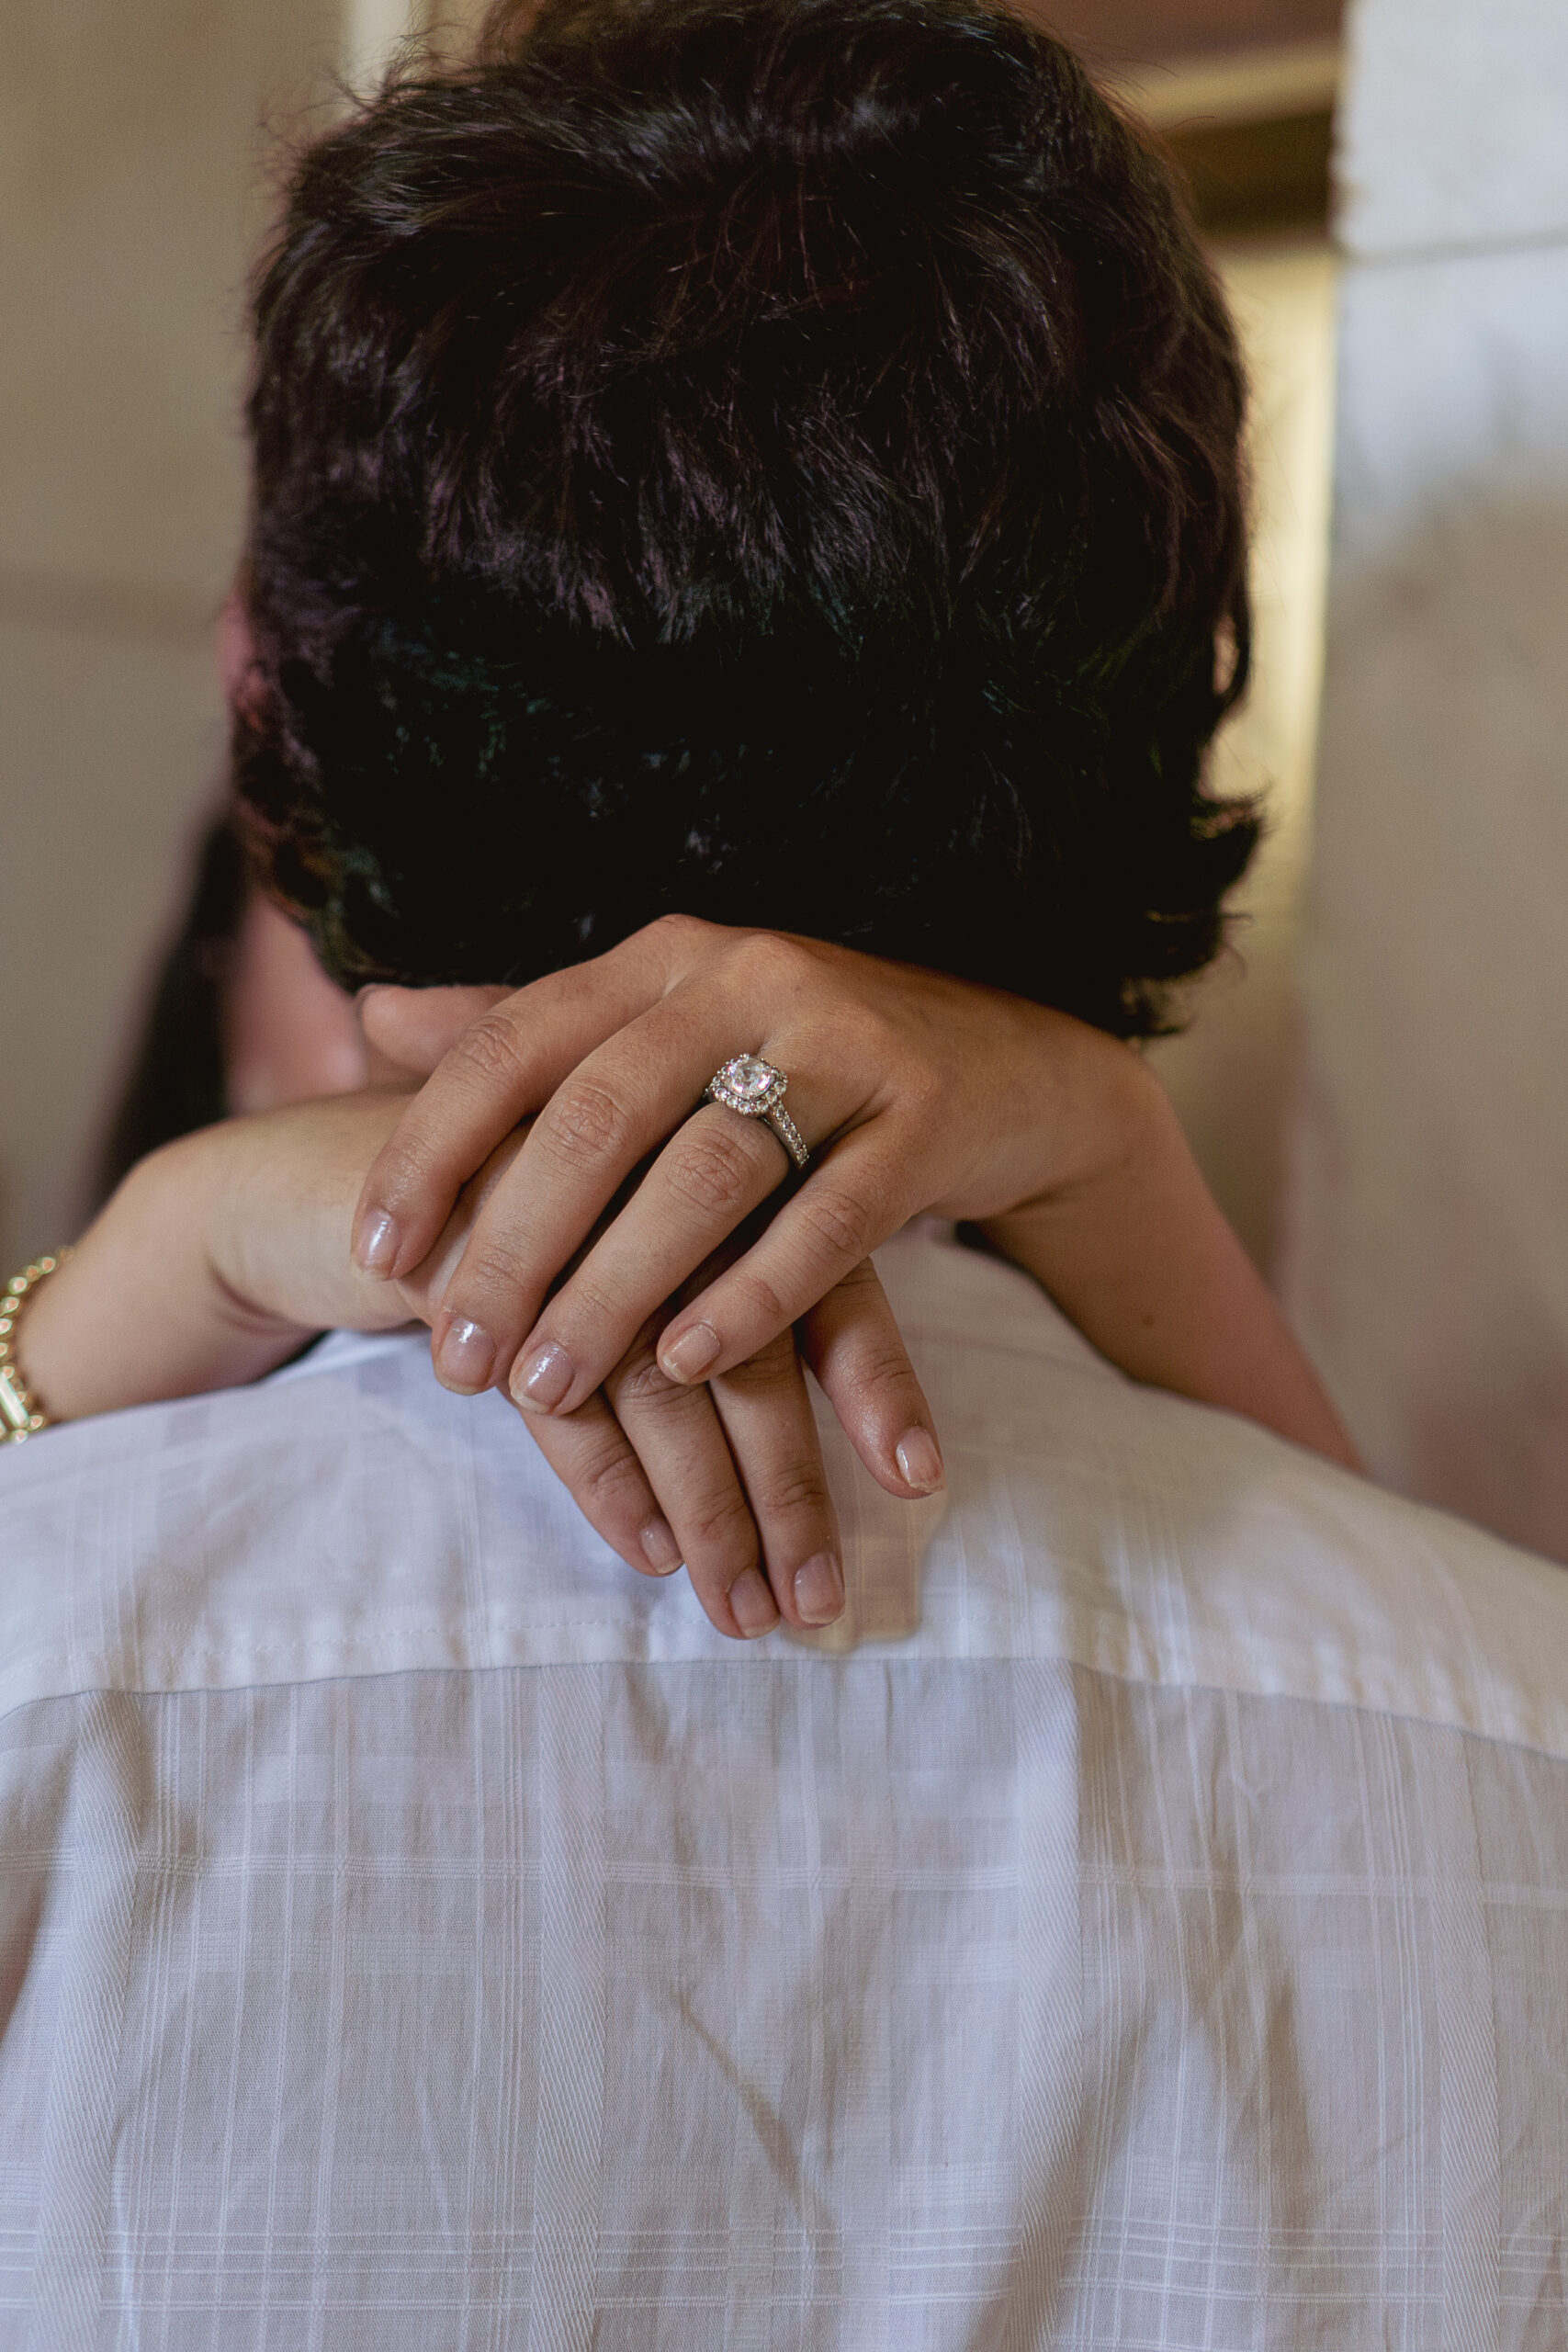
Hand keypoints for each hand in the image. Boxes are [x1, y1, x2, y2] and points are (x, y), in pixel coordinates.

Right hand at [24, 1090, 932, 1641]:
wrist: (334, 1186)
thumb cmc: (515, 1226)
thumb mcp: (624, 1255)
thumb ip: (727, 1304)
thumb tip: (832, 1427)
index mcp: (710, 1161)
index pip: (823, 1275)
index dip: (875, 1381)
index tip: (921, 1483)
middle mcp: (647, 1181)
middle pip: (751, 1345)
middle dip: (792, 1485)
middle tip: (821, 1598)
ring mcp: (558, 1220)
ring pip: (661, 1383)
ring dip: (711, 1510)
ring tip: (746, 1608)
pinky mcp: (470, 1265)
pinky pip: (557, 1393)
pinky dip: (607, 1481)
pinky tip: (647, 1552)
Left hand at [353, 915, 1139, 1452]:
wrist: (1008, 1063)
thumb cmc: (802, 1063)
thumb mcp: (669, 1026)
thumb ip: (534, 1029)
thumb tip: (371, 1014)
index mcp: (663, 958)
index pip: (515, 1043)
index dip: (432, 1148)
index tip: (371, 1254)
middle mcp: (745, 977)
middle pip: (597, 1117)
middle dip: (513, 1246)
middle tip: (454, 1361)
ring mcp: (844, 1042)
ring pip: (705, 1173)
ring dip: (617, 1291)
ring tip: (548, 1387)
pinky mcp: (926, 1116)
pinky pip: (830, 1217)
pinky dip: (756, 1295)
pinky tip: (692, 1365)